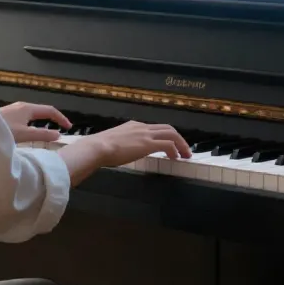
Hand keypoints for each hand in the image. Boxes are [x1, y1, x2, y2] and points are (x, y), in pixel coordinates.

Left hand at [0, 101, 70, 142]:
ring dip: (42, 122)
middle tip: (60, 130)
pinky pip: (25, 118)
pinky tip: (29, 133)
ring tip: (47, 133)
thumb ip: (41, 135)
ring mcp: (14, 110)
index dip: (61, 118)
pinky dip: (33, 124)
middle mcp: (22, 106)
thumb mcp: (24, 134)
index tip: (69, 128)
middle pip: (42, 111)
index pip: (50, 110)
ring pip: (33, 115)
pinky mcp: (7, 115)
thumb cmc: (2, 130)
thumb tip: (58, 135)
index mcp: (28, 108)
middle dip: (52, 119)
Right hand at [71, 121, 191, 168]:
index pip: (155, 128)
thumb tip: (122, 151)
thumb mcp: (114, 142)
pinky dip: (175, 150)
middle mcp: (142, 127)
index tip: (170, 146)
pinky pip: (168, 144)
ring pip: (171, 134)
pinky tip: (176, 158)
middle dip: (179, 139)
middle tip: (184, 150)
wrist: (98, 147)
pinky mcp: (147, 144)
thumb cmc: (101, 148)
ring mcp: (145, 135)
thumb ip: (122, 144)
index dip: (166, 136)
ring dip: (181, 144)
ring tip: (185, 155)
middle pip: (168, 128)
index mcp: (134, 126)